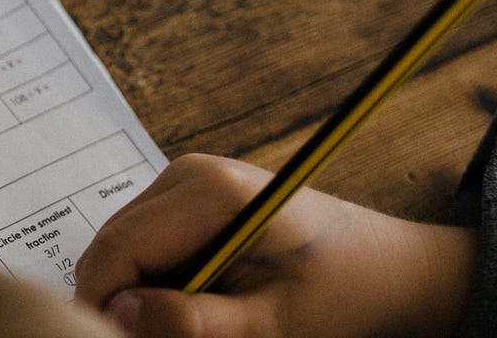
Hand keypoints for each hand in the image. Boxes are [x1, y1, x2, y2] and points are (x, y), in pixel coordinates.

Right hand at [75, 154, 475, 337]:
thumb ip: (194, 323)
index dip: (105, 307)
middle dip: (124, 303)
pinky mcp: (187, 199)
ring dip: (142, 295)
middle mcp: (188, 173)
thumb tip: (119, 316)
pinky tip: (200, 300)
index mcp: (212, 192)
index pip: (116, 251)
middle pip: (110, 249)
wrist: (391, 270)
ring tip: (200, 320)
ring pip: (120, 251)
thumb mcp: (274, 325)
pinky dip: (156, 284)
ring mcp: (185, 182)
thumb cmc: (346, 295)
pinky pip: (142, 248)